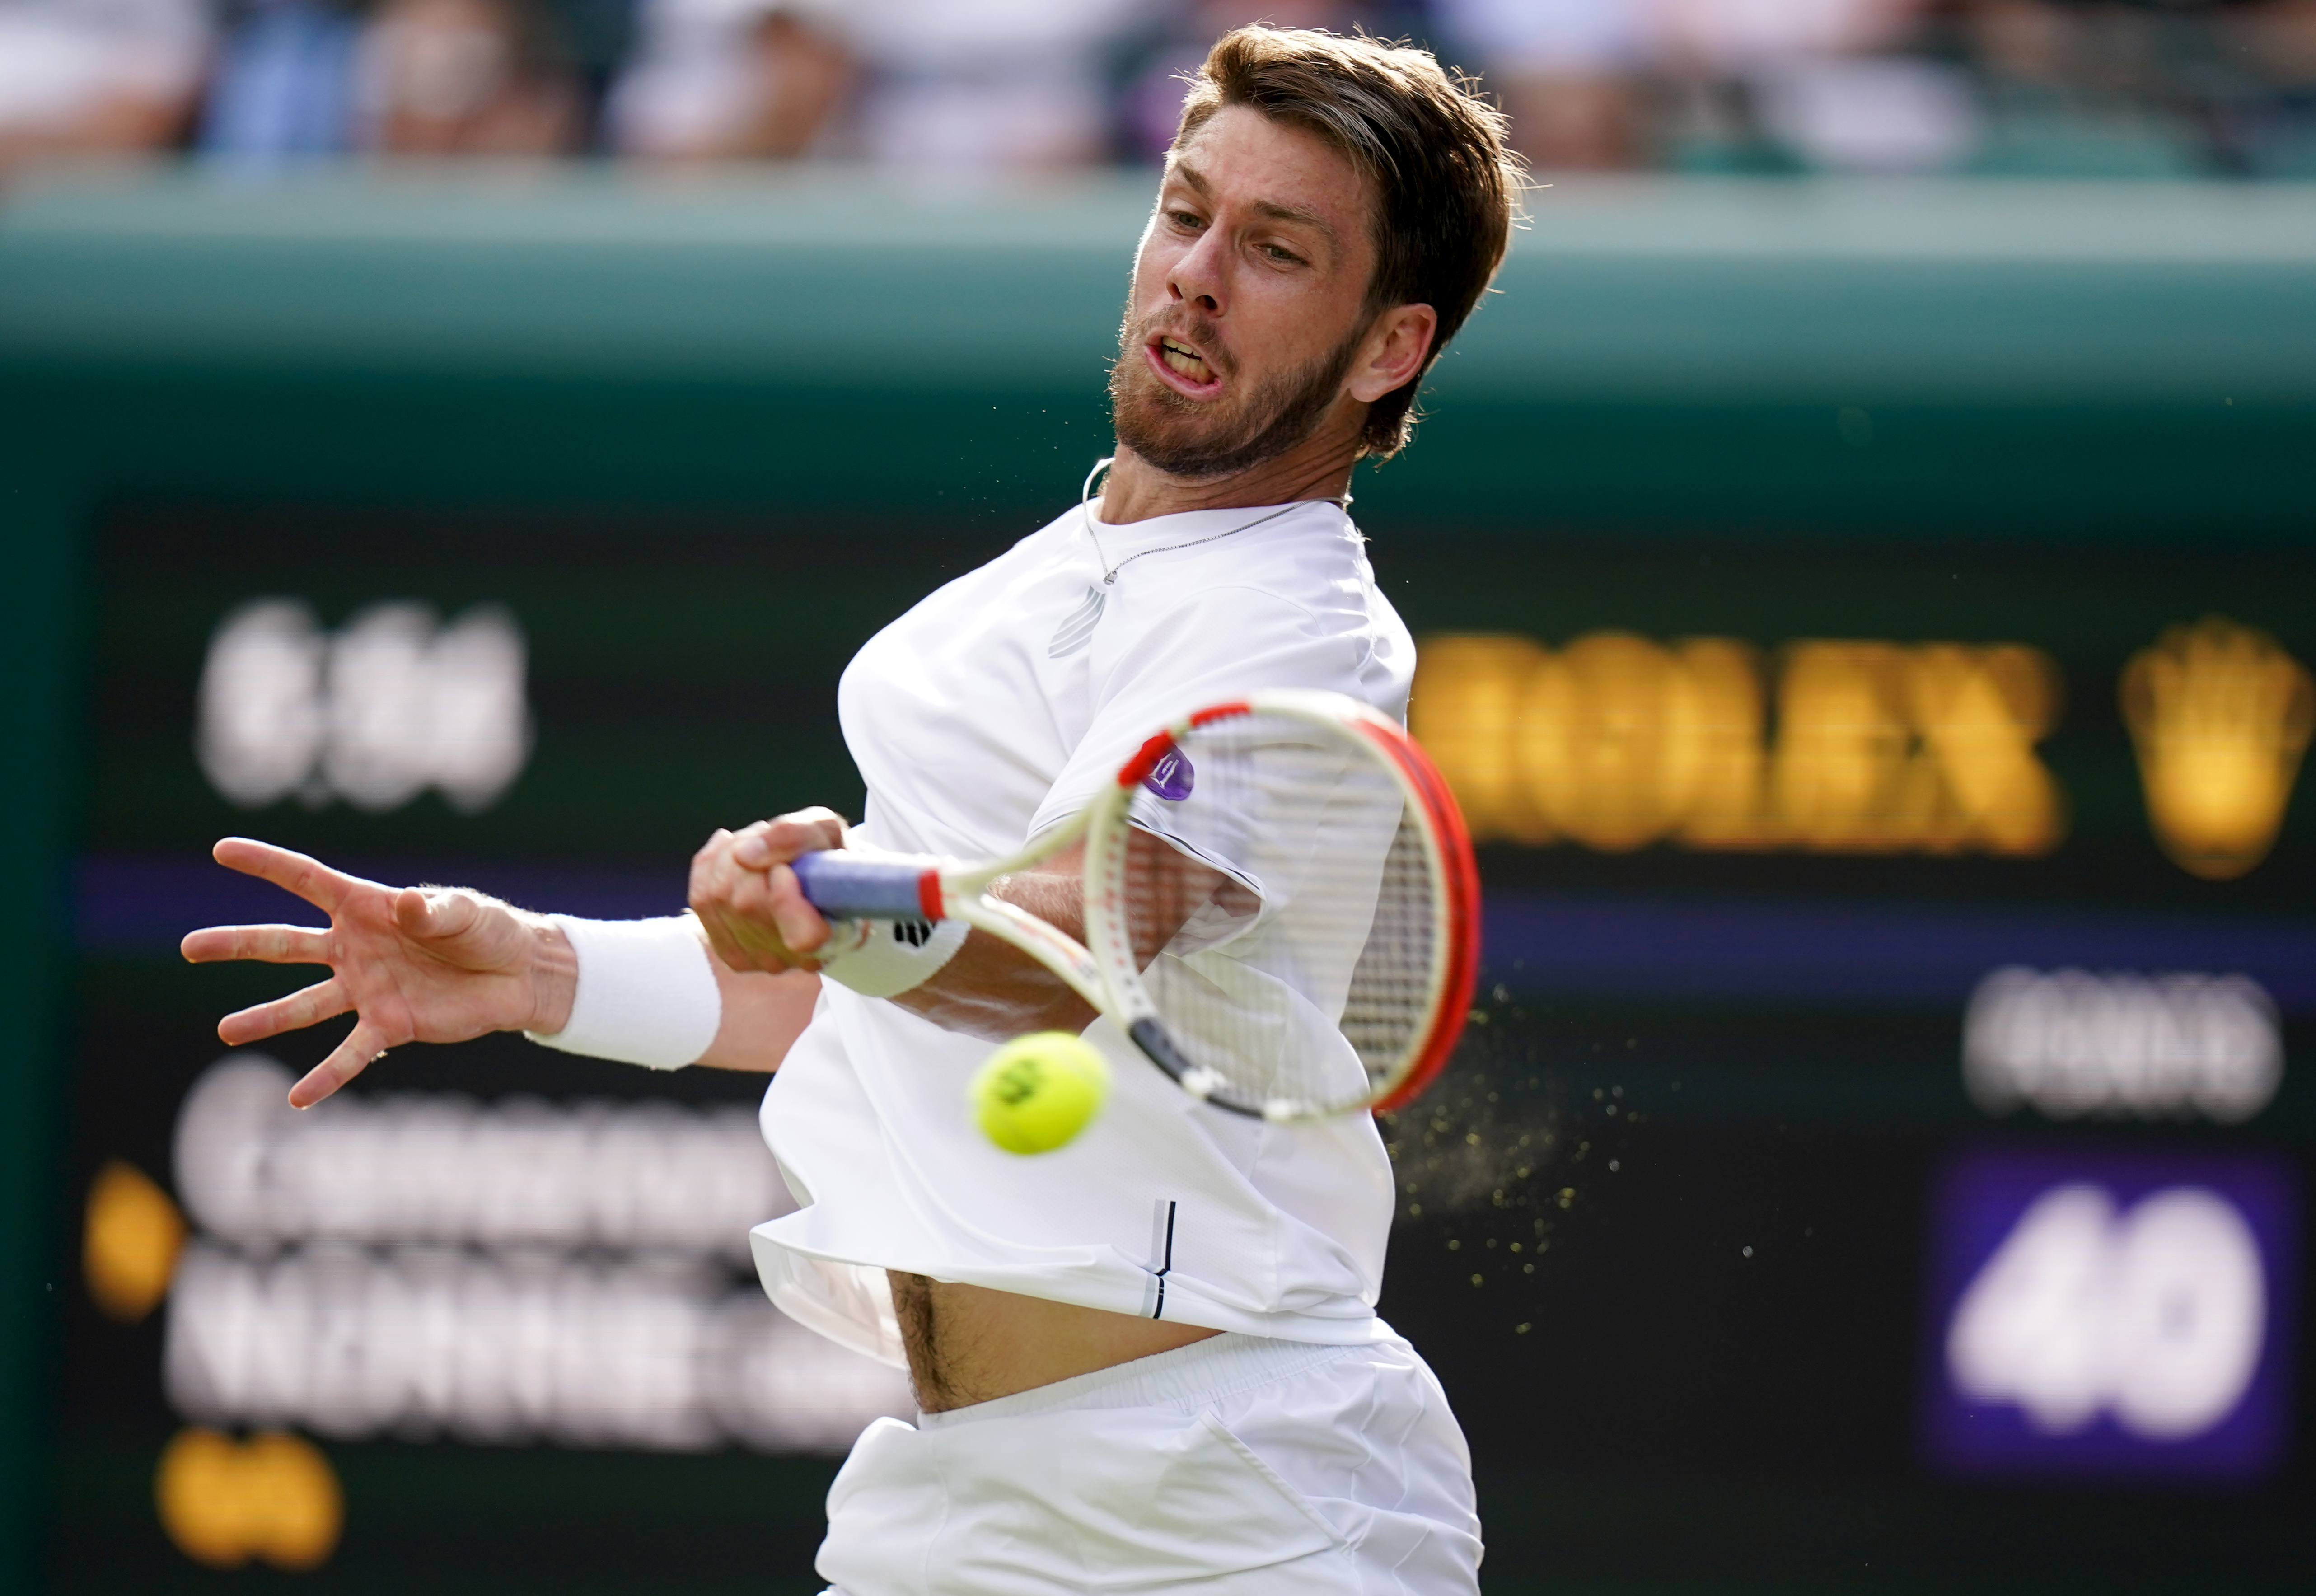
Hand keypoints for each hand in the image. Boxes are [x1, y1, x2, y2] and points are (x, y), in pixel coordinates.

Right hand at [180, 838, 574, 1107]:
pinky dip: (326, 1076)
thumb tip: (405, 906)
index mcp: (367, 907)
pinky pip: (351, 1054)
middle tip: (188, 946)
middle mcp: (355, 948)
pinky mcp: (390, 1025)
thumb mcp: (466, 913)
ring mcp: (367, 989)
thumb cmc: (488, 930)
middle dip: (237, 944)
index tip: (221, 850)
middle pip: (285, 944)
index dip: (266, 863)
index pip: (307, 880)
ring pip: (305, 1004)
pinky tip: (297, 1098)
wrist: (518, 974)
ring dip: (266, 1018)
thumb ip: (432, 911)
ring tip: (225, 1031)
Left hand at [689, 808, 846, 974]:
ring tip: (757, 846)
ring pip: (718, 896)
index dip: (785, 898)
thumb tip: (744, 855)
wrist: (817, 880)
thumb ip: (796, 836)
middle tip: (772, 842)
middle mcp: (797, 958)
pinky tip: (732, 853)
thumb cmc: (828, 856)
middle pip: (747, 904)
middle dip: (751, 855)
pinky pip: (700, 900)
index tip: (785, 869)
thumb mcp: (827, 830)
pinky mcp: (730, 951)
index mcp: (836, 936)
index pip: (804, 937)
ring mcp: (760, 960)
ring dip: (730, 855)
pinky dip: (710, 864)